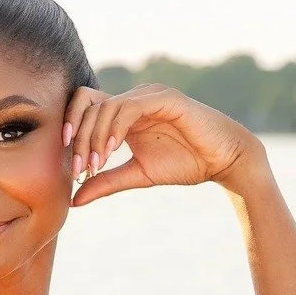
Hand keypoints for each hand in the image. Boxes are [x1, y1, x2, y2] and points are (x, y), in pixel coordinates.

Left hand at [65, 83, 266, 205]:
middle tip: (81, 171)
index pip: (86, 108)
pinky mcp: (164, 98)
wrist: (223, 161)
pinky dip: (115, 129)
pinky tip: (111, 151)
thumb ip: (106, 182)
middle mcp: (134, 99)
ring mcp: (149, 95)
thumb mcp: (138, 176)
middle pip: (90, 105)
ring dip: (95, 138)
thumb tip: (74, 199)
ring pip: (106, 106)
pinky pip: (129, 107)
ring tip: (96, 166)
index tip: (72, 166)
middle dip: (80, 140)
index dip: (72, 131)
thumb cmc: (185, 164)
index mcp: (125, 114)